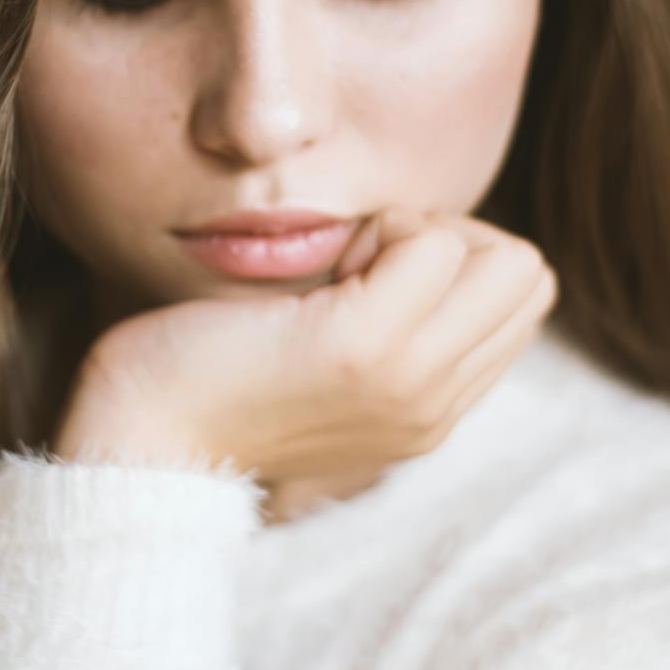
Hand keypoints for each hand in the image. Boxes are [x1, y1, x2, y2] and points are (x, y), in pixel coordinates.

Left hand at [50, 206, 557, 489]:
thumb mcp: (324, 363)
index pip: (520, 302)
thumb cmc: (207, 379)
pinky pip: (434, 244)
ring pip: (502, 255)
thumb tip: (426, 246)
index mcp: (430, 412)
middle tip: (362, 263)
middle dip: (453, 238)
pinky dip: (382, 227)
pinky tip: (320, 265)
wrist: (140, 443)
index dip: (455, 260)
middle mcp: (435, 405)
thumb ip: (388, 328)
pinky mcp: (363, 348)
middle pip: (529, 273)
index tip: (370, 274)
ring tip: (341, 267)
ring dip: (419, 231)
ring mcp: (409, 381)